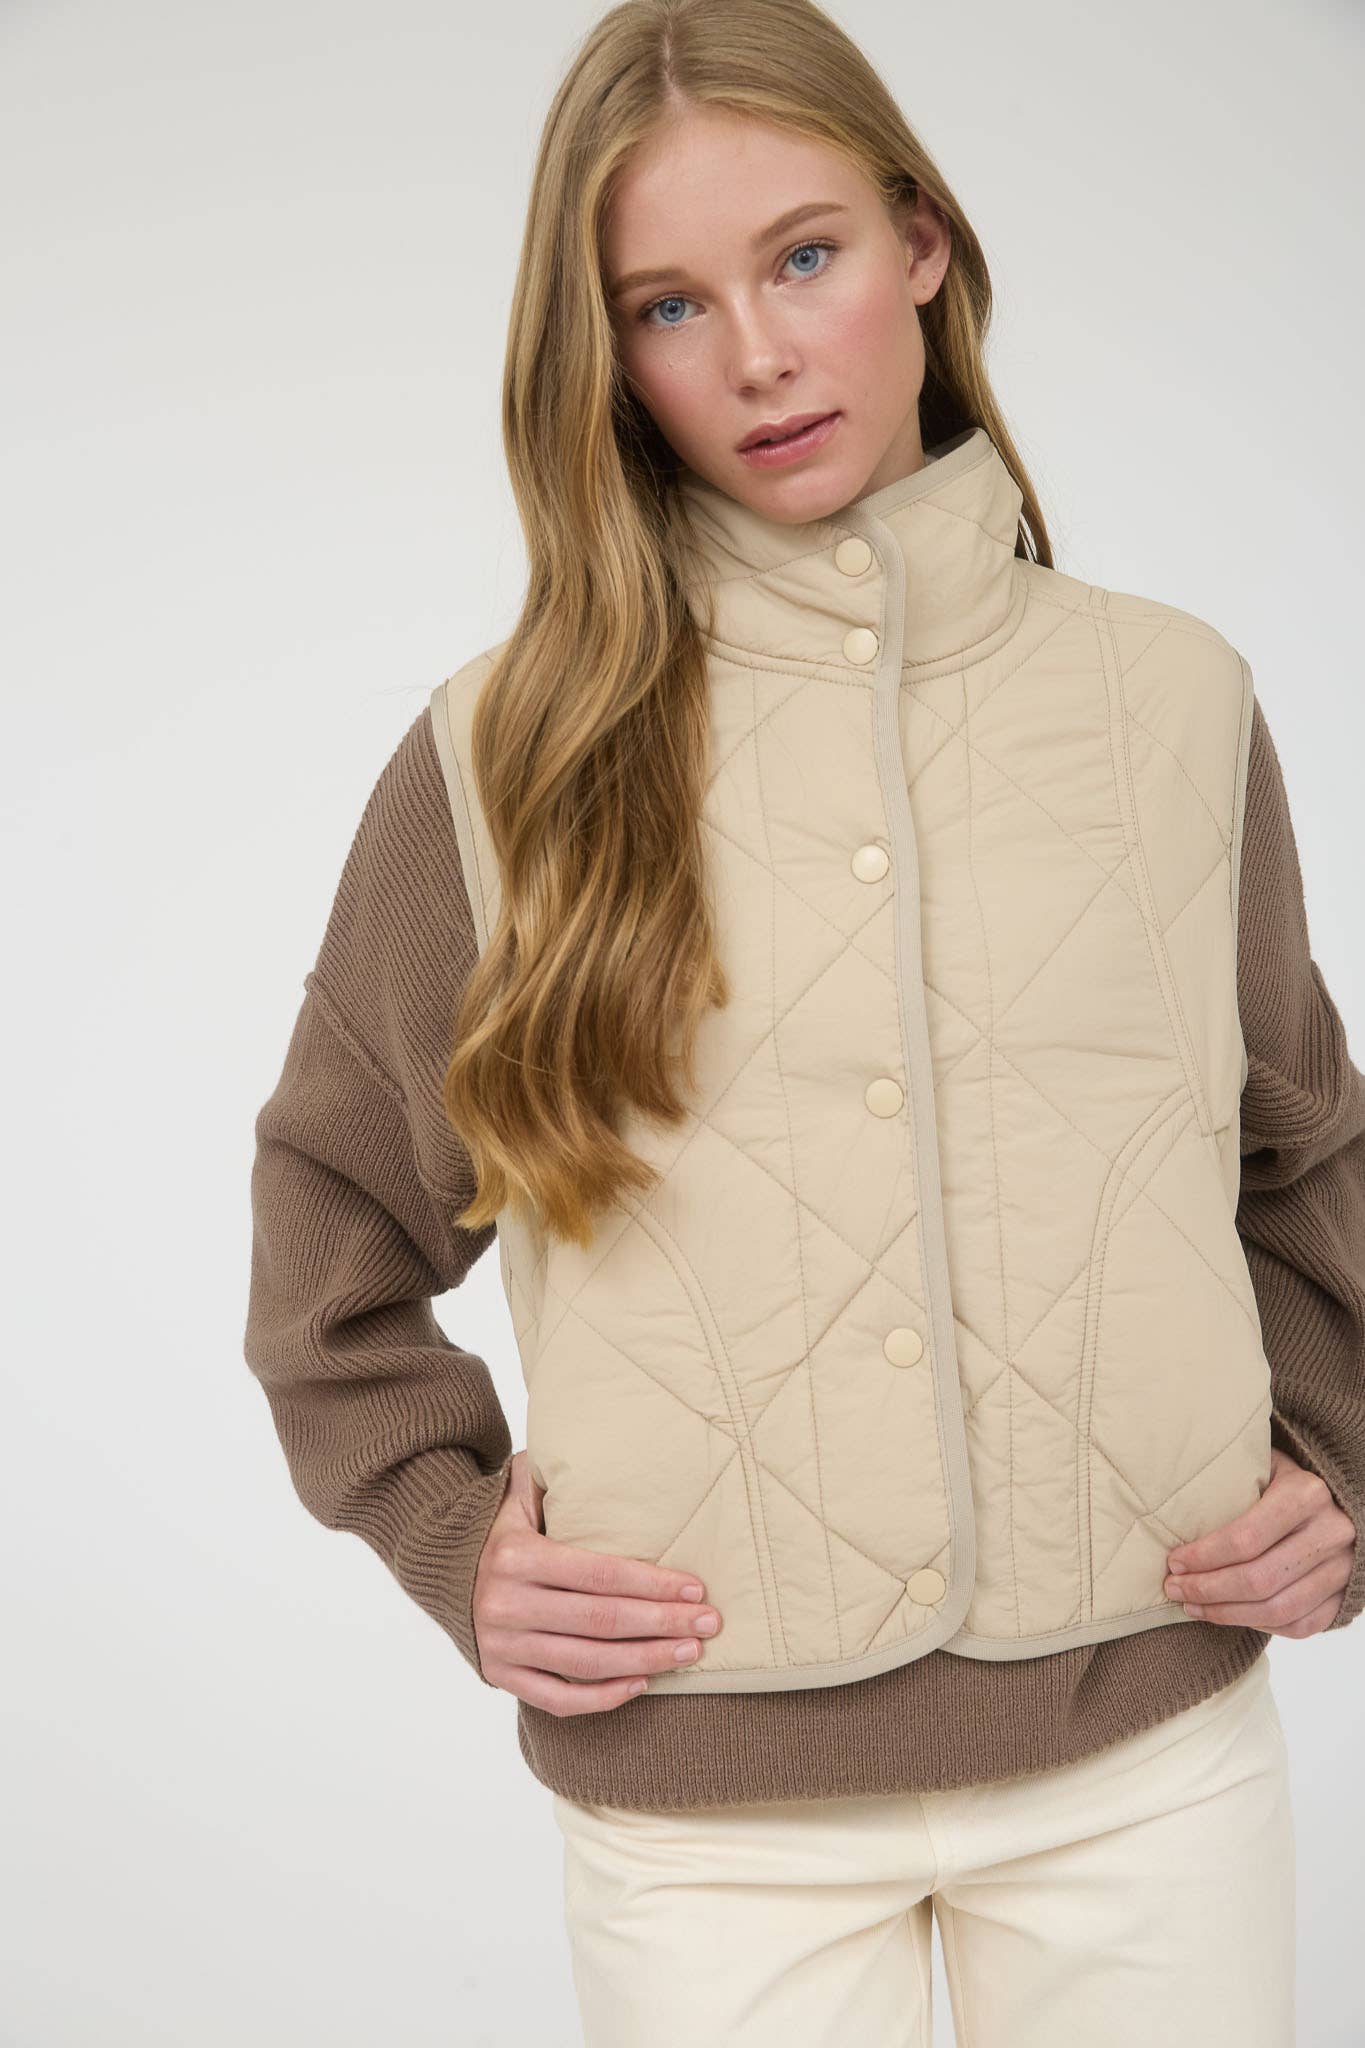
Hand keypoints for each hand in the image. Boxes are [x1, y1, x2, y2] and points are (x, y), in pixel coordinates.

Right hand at [472, 1450, 723, 1712]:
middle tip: (708, 1624)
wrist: (434, 1566)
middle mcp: (507, 1605)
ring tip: (689, 1654)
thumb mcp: (514, 1491)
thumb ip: (550, 1473)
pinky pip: (558, 1699)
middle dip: (663, 1624)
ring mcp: (502, 1646)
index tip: (696, 1589)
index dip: (653, 1584)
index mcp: (517, 1557)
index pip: (600, 1575)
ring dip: (645, 1660)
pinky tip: (642, 1683)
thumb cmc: (496, 1526)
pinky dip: (603, 1697)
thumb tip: (600, 1444)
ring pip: (587, 1663)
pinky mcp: (499, 1676)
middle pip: (601, 1621)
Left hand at [1164, 1447, 1357, 1637]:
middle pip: (1259, 1579)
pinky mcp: (1344, 1596)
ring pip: (1278, 1609)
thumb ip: (1228, 1480)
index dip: (1203, 1557)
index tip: (1173, 1562)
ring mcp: (1342, 1568)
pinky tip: (1229, 1615)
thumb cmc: (1280, 1479)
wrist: (1336, 1499)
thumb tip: (1168, 1508)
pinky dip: (1259, 1625)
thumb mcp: (1259, 1464)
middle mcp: (1331, 1532)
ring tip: (1192, 1606)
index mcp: (1306, 1494)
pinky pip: (1299, 1625)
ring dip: (1227, 1614)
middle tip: (1175, 1589)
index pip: (1245, 1538)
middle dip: (1208, 1589)